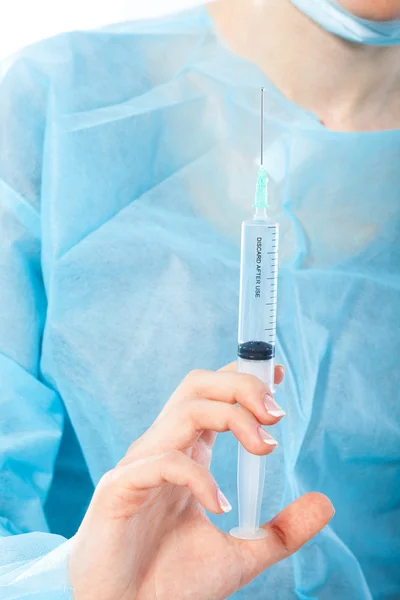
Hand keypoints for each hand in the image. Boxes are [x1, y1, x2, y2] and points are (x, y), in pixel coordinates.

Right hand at [69, 363, 333, 599]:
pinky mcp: (120, 488)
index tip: (280, 373)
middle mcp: (163, 448)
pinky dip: (200, 476)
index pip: (212, 394)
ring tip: (265, 447)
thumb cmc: (171, 583)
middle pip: (197, 385)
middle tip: (277, 414)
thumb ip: (282, 530)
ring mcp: (141, 465)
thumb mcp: (240, 554)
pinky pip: (164, 462)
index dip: (242, 375)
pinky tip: (221, 506)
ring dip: (232, 417)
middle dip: (241, 385)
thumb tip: (325, 503)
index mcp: (187, 453)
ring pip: (184, 410)